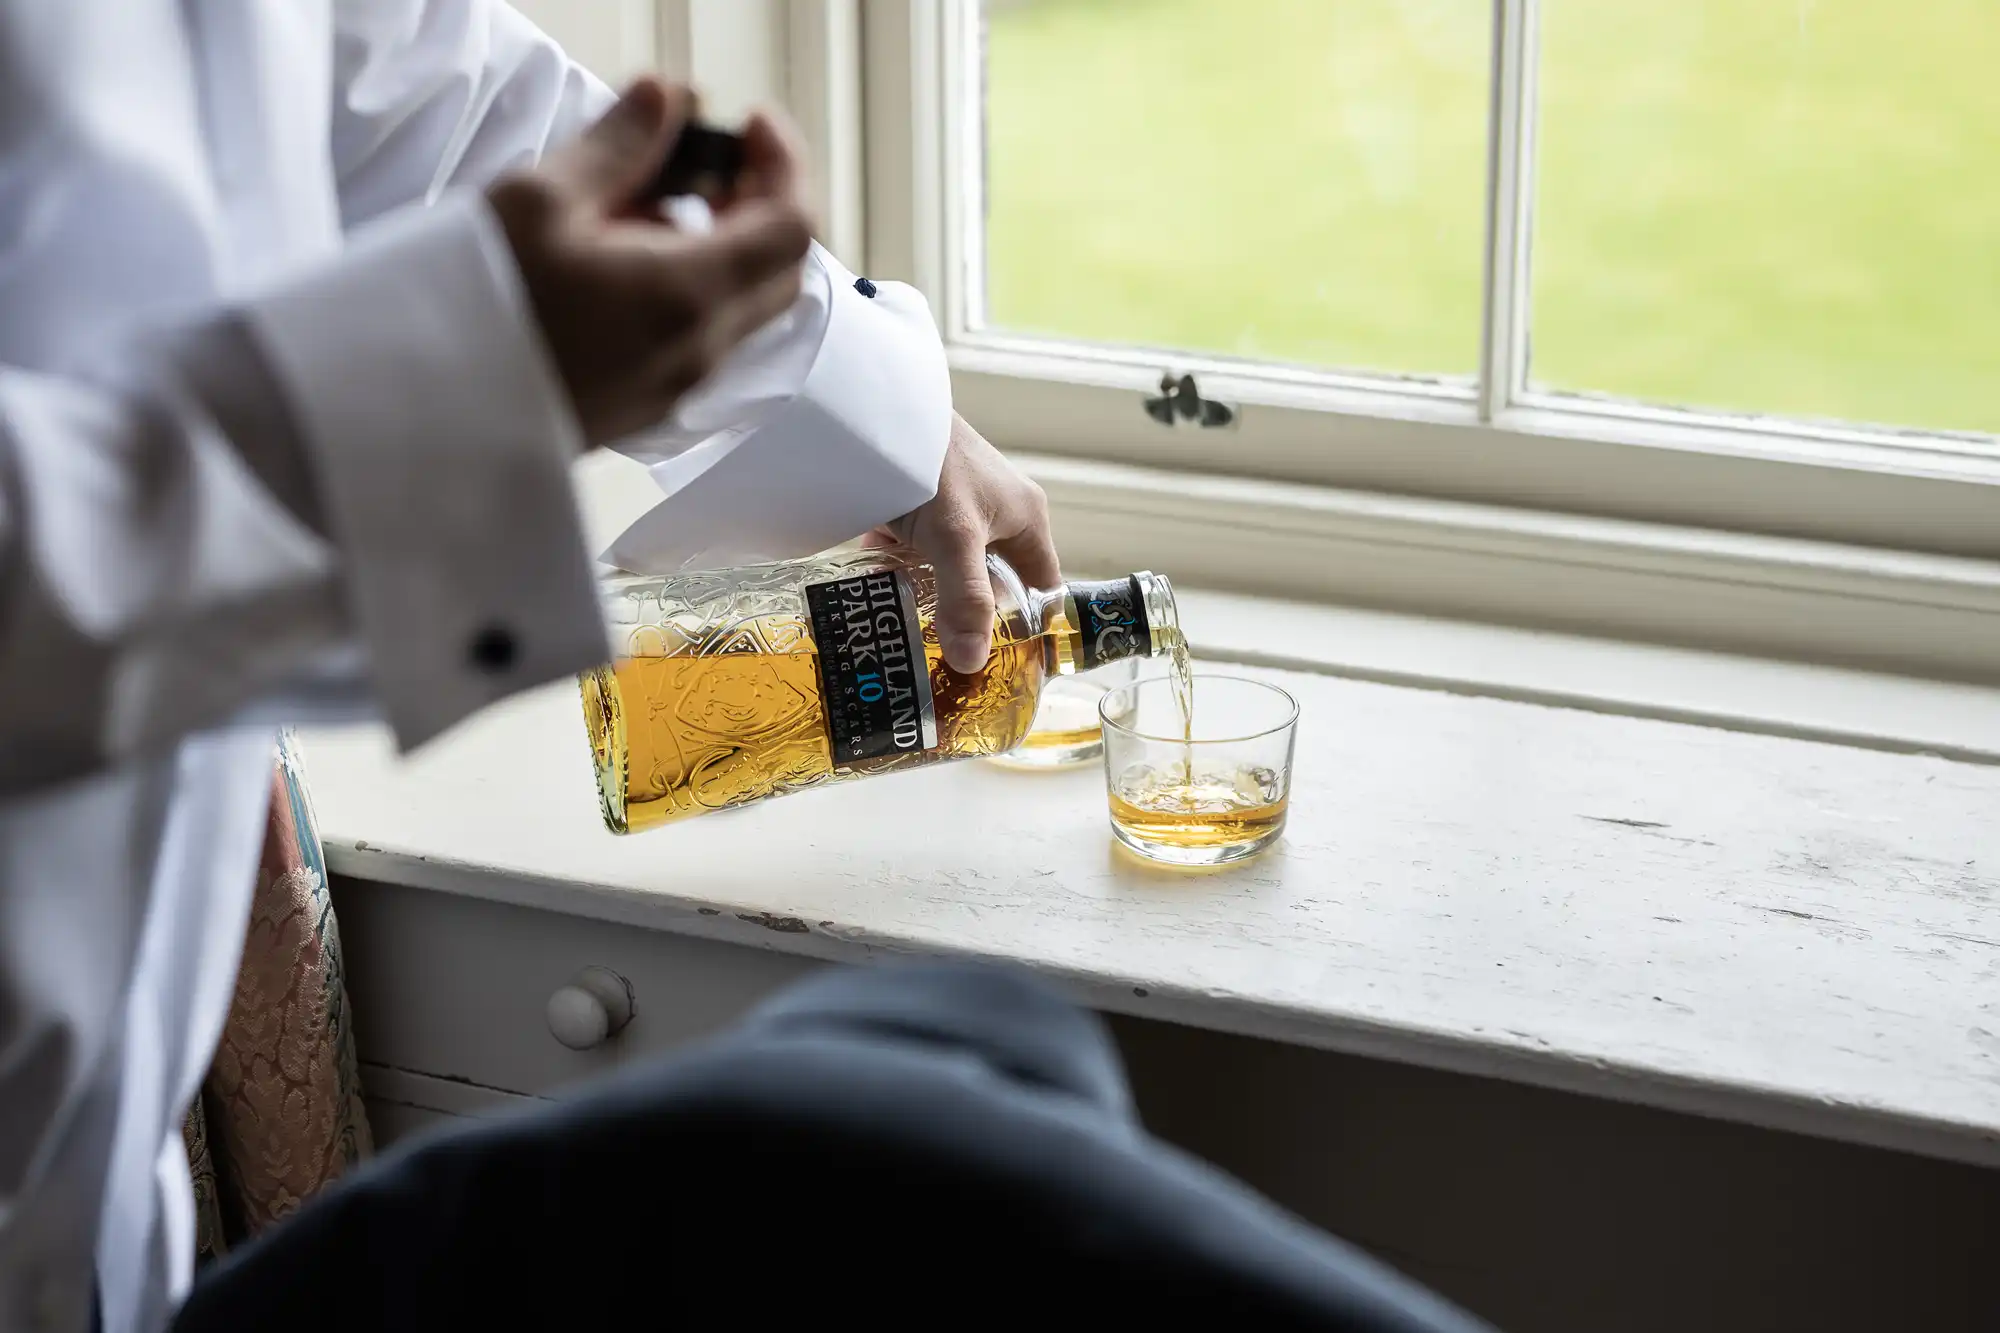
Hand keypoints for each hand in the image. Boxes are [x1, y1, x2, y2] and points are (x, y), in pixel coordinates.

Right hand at [486, 79, 814, 446]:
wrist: (426, 418)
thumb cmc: (477, 311)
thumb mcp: (540, 200)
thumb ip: (621, 144)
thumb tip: (668, 99)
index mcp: (689, 295)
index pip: (792, 224)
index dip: (782, 163)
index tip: (747, 123)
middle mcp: (699, 351)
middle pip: (780, 269)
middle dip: (761, 202)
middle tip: (709, 158)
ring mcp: (677, 387)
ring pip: (743, 305)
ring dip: (724, 245)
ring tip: (649, 203)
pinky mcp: (648, 405)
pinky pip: (702, 337)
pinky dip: (693, 285)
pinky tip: (623, 257)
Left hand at [877, 414, 1060, 673]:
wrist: (883, 409)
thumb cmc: (935, 465)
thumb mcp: (955, 540)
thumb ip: (965, 600)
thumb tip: (973, 662)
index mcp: (1028, 518)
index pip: (1043, 587)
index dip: (1028, 624)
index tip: (1004, 661)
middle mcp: (1001, 511)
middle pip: (992, 579)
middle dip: (964, 607)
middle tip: (942, 644)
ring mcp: (962, 503)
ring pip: (951, 563)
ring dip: (927, 583)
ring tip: (902, 610)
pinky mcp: (926, 496)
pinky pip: (919, 542)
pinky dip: (901, 557)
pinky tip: (878, 567)